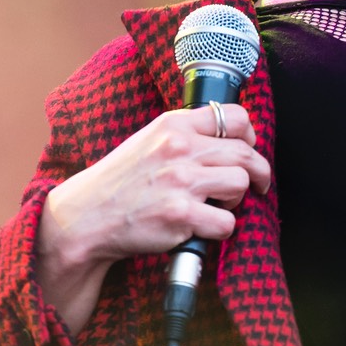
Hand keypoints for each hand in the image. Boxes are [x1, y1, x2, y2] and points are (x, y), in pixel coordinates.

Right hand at [35, 104, 272, 331]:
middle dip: (258, 173)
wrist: (87, 216)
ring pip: (241, 184)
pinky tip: (202, 227)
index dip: (250, 135)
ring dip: (236, 200)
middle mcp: (178, 149)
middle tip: (257, 185)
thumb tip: (232, 137)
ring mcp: (180, 181)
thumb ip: (185, 135)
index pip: (235, 117)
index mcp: (173, 126)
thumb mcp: (149, 141)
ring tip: (218, 205)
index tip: (249, 148)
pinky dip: (220, 229)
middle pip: (245, 153)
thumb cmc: (122, 181)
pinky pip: (226, 222)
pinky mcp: (180, 215)